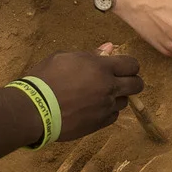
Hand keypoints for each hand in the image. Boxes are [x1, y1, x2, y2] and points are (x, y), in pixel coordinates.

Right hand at [28, 48, 143, 140]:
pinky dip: (108, 111)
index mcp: (101, 67)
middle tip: (120, 81)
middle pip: (137, 85)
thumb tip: (109, 48)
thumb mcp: (64, 58)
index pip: (131, 64)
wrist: (35, 109)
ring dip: (118, 97)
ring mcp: (105, 107)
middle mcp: (108, 87)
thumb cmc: (45, 78)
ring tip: (100, 95)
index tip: (123, 67)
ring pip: (125, 102)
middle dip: (132, 81)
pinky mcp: (99, 123)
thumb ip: (90, 54)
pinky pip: (113, 116)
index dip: (130, 65)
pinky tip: (94, 108)